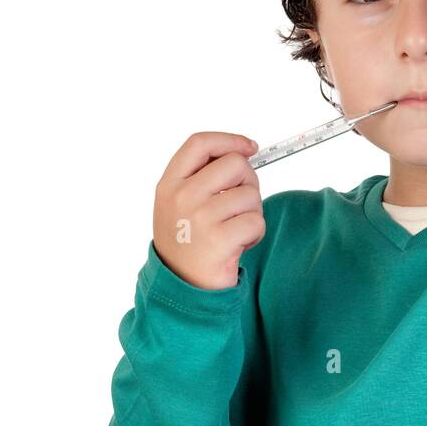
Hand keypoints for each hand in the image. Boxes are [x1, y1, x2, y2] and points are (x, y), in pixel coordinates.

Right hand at [153, 132, 264, 290]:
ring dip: (252, 213)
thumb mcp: (180, 202)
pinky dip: (255, 234)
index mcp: (169, 184)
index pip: (199, 143)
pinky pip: (256, 221)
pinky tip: (237, 245)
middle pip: (235, 164)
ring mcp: (198, 217)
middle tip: (239, 204)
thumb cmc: (190, 239)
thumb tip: (243, 151)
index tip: (251, 147)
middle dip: (248, 181)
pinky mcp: (218, 239)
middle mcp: (181, 197)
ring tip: (232, 230)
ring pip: (251, 195)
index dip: (230, 140)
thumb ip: (203, 176)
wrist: (182, 285)